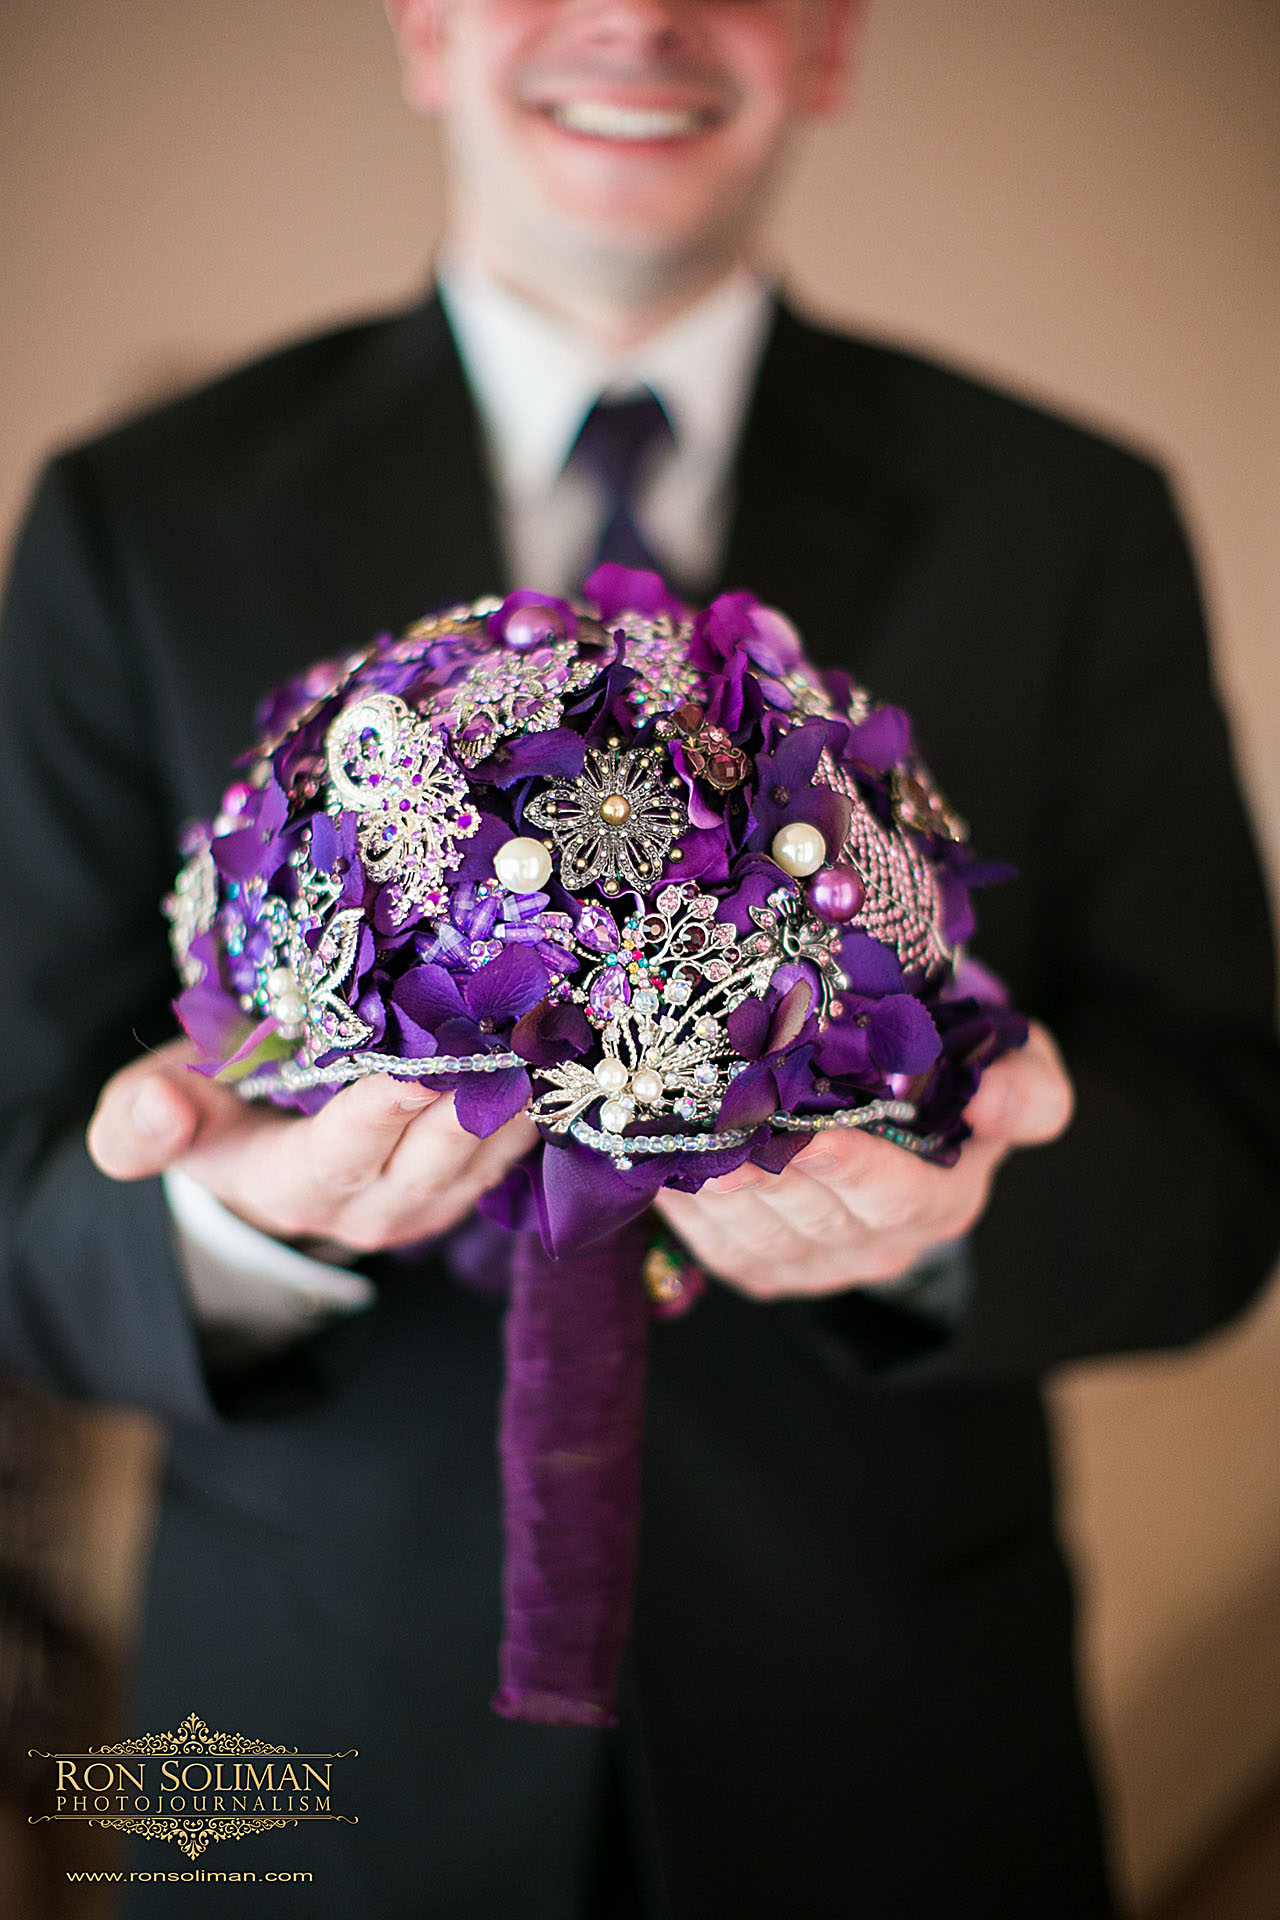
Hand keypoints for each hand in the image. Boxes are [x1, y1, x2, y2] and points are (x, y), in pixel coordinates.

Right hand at [86, 1039, 536, 1253]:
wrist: (260, 1162)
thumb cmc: (209, 1118)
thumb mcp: (153, 1116)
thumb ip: (140, 1122)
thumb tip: (158, 1109)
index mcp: (292, 1184)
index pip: (343, 1151)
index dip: (381, 1112)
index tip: (419, 1066)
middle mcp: (370, 1207)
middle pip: (434, 1155)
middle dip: (473, 1093)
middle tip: (509, 1025)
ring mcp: (426, 1202)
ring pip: (484, 1155)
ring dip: (518, 1094)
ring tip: (544, 1025)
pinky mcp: (464, 1186)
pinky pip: (510, 1152)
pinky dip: (532, 1100)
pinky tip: (553, 1045)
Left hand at [652, 1021, 1072, 1299]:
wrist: (895, 1088)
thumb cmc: (951, 1065)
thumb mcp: (1011, 1062)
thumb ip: (1027, 1086)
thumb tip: (994, 1104)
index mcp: (944, 1199)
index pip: (900, 1201)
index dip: (856, 1172)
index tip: (818, 1137)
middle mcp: (881, 1245)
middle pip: (816, 1220)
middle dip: (768, 1173)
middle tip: (726, 1125)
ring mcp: (817, 1262)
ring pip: (760, 1236)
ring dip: (719, 1188)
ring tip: (687, 1137)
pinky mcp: (762, 1266)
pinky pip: (720, 1246)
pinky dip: (689, 1205)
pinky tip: (666, 1159)